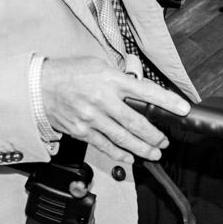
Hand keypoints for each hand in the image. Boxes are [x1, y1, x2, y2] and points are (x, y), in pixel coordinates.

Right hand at [39, 56, 188, 162]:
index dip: (167, 101)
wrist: (39, 88)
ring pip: (123, 139)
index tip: (183, 109)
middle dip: (155, 135)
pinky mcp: (83, 132)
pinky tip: (131, 158)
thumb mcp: (98, 65)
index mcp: (110, 80)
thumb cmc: (69, 73)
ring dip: (142, 148)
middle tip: (165, 141)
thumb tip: (140, 85)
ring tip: (155, 153)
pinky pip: (106, 146)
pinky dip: (120, 154)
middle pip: (136, 122)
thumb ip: (120, 76)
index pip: (145, 91)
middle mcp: (103, 100)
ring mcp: (92, 118)